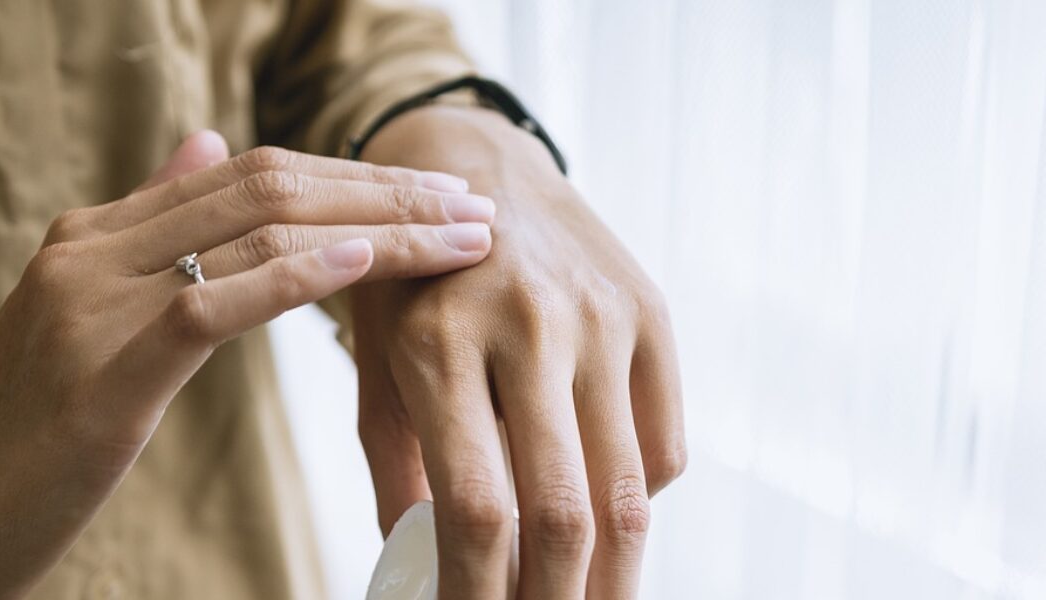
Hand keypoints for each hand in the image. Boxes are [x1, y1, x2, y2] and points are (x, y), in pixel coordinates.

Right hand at [0, 133, 497, 598]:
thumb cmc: (19, 439)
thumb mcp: (85, 318)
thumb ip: (147, 232)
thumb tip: (208, 148)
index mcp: (94, 234)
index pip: (248, 175)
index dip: (350, 179)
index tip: (434, 202)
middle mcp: (92, 249)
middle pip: (267, 187)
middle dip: (383, 193)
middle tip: (473, 210)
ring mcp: (91, 302)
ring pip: (255, 230)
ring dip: (374, 229)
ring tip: (459, 239)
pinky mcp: (101, 371)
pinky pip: (212, 301)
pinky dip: (296, 276)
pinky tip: (364, 263)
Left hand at [354, 106, 686, 598]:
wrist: (479, 169)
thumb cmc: (413, 284)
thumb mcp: (380, 365)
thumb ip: (398, 468)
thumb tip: (419, 570)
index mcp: (439, 340)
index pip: (473, 504)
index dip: (477, 591)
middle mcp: (529, 323)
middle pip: (562, 510)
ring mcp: (602, 316)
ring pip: (628, 491)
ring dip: (613, 576)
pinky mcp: (652, 314)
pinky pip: (665, 448)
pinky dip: (639, 503)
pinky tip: (604, 514)